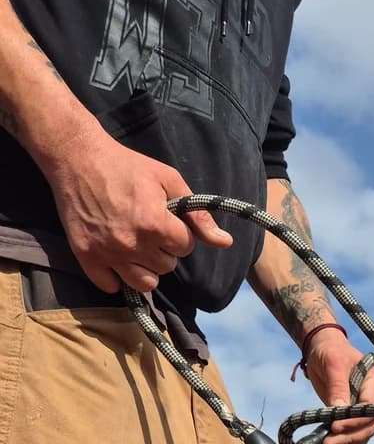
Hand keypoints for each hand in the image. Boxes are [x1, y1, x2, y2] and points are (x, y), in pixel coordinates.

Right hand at [39, 124, 232, 293]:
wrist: (78, 157)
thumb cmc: (127, 165)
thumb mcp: (168, 180)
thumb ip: (198, 215)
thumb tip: (225, 242)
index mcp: (155, 224)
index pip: (184, 247)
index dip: (179, 233)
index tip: (165, 219)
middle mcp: (132, 244)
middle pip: (166, 266)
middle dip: (163, 249)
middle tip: (148, 228)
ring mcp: (108, 253)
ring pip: (144, 284)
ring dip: (145, 268)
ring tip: (136, 246)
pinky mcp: (86, 257)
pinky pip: (112, 286)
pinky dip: (116, 277)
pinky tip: (116, 257)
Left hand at [303, 328, 373, 443]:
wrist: (321, 349)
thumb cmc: (330, 351)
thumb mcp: (333, 364)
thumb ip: (338, 387)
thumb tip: (339, 412)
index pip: (372, 409)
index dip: (356, 422)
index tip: (335, 427)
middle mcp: (372, 400)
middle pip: (368, 428)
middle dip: (349, 439)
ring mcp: (362, 411)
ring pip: (361, 437)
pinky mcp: (350, 419)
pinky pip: (351, 439)